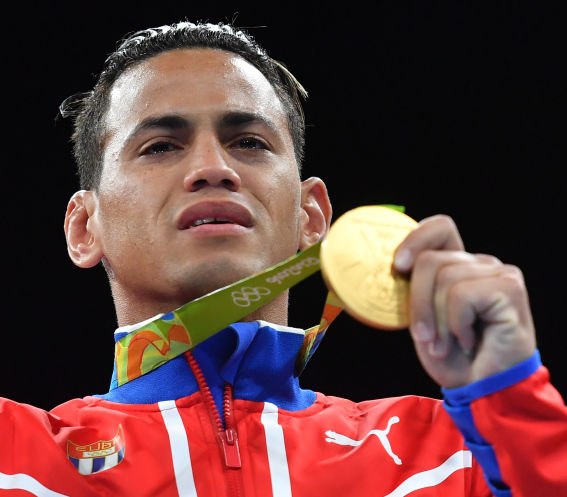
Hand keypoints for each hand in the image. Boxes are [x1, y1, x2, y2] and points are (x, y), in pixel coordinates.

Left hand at [393, 215, 536, 388]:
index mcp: (460, 266)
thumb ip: (412, 290)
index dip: (415, 238)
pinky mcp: (509, 288)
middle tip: (428, 337)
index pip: (440, 227)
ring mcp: (499, 273)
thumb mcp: (420, 319)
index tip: (399, 267)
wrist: (480, 390)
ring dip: (438, 321)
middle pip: (429, 260)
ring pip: (443, 278)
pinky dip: (456, 324)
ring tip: (449, 344)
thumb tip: (388, 268)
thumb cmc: (450, 356)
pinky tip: (471, 340)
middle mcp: (481, 264)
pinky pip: (460, 295)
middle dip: (418, 304)